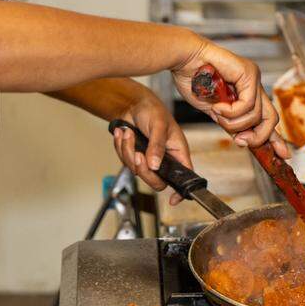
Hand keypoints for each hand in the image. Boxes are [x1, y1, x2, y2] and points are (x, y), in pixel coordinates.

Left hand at [111, 89, 192, 205]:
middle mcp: (164, 160)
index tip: (174, 200)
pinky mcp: (134, 157)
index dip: (181, 191)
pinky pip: (125, 161)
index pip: (184, 177)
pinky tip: (122, 133)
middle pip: (156, 181)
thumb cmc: (153, 110)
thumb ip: (157, 146)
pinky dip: (120, 147)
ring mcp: (148, 160)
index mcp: (177, 153)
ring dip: (128, 151)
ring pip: (137, 171)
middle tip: (137, 153)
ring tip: (127, 132)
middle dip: (142, 169)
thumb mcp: (159, 125)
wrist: (132, 104)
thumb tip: (155, 166)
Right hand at [171, 39, 289, 158]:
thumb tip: (243, 140)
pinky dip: (231, 112)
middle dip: (259, 136)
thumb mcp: (215, 111)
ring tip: (217, 113)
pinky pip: (248, 105)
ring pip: (256, 115)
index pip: (267, 119)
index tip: (283, 155)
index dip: (275, 138)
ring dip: (234, 122)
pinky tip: (218, 107)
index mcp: (247, 93)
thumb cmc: (193, 80)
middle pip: (271, 118)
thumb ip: (230, 123)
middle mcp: (254, 85)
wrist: (183, 60)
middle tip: (241, 142)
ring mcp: (253, 78)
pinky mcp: (249, 73)